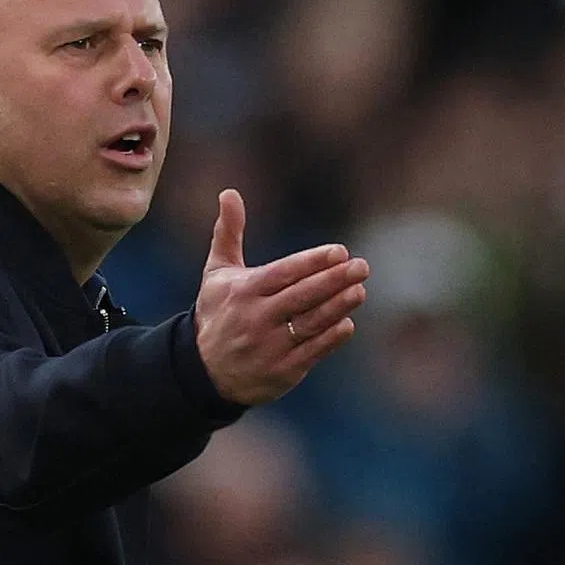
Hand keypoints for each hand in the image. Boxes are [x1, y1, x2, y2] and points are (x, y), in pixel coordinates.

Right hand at [194, 188, 368, 405]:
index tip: (340, 252)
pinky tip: (347, 323)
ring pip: (311, 323)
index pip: (284, 274)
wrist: (203, 371)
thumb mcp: (216, 274)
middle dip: (334, 281)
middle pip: (302, 296)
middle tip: (361, 267)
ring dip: (338, 307)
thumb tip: (229, 193)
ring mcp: (270, 346)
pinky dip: (331, 338)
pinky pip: (312, 351)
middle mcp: (257, 318)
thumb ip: (227, 233)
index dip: (313, 263)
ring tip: (359, 291)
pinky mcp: (282, 370)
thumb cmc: (217, 314)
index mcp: (243, 292)